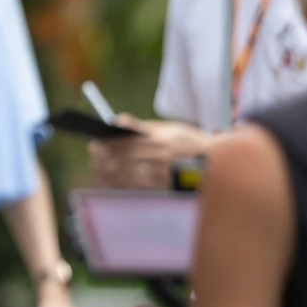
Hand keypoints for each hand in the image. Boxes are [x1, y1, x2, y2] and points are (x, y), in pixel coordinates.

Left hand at [89, 117, 209, 188]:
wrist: (213, 160)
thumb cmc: (187, 141)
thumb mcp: (169, 128)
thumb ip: (143, 127)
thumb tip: (118, 123)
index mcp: (160, 137)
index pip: (128, 138)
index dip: (110, 141)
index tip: (96, 141)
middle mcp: (160, 153)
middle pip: (125, 154)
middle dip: (106, 153)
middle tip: (93, 152)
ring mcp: (162, 169)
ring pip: (128, 170)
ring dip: (110, 169)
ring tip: (99, 166)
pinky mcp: (164, 184)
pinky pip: (138, 184)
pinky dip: (122, 181)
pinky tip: (112, 179)